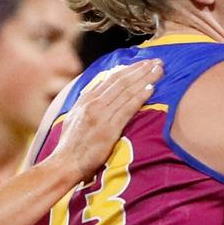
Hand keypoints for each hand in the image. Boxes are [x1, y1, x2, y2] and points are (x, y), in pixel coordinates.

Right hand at [51, 59, 162, 181]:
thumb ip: (87, 105)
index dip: (129, 69)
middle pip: (121, 81)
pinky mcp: (108, 128)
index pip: (110, 79)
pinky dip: (139, 97)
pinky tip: (151, 89)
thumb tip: (97, 95)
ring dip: (144, 79)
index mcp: (85, 100)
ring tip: (159, 70)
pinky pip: (127, 108)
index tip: (142, 63)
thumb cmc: (71, 146)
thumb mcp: (74, 119)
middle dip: (140, 69)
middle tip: (157, 61)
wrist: (65, 163)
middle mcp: (93, 103)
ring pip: (126, 91)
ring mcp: (101, 114)